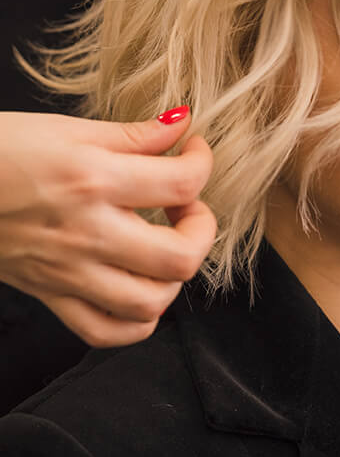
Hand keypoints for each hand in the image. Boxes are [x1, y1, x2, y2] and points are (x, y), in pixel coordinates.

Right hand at [0, 108, 214, 346]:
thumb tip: (182, 125)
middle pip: (179, 258)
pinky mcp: (51, 296)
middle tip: (188, 206)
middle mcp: (87, 233)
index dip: (203, 163)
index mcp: (94, 181)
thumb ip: (133, 134)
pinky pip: (106, 331)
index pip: (182, 184)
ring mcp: (68, 273)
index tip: (194, 151)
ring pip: (150, 303)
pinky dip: (138, 317)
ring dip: (174, 275)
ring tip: (165, 243)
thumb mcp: (69, 129)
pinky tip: (141, 284)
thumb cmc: (0, 151)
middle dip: (202, 229)